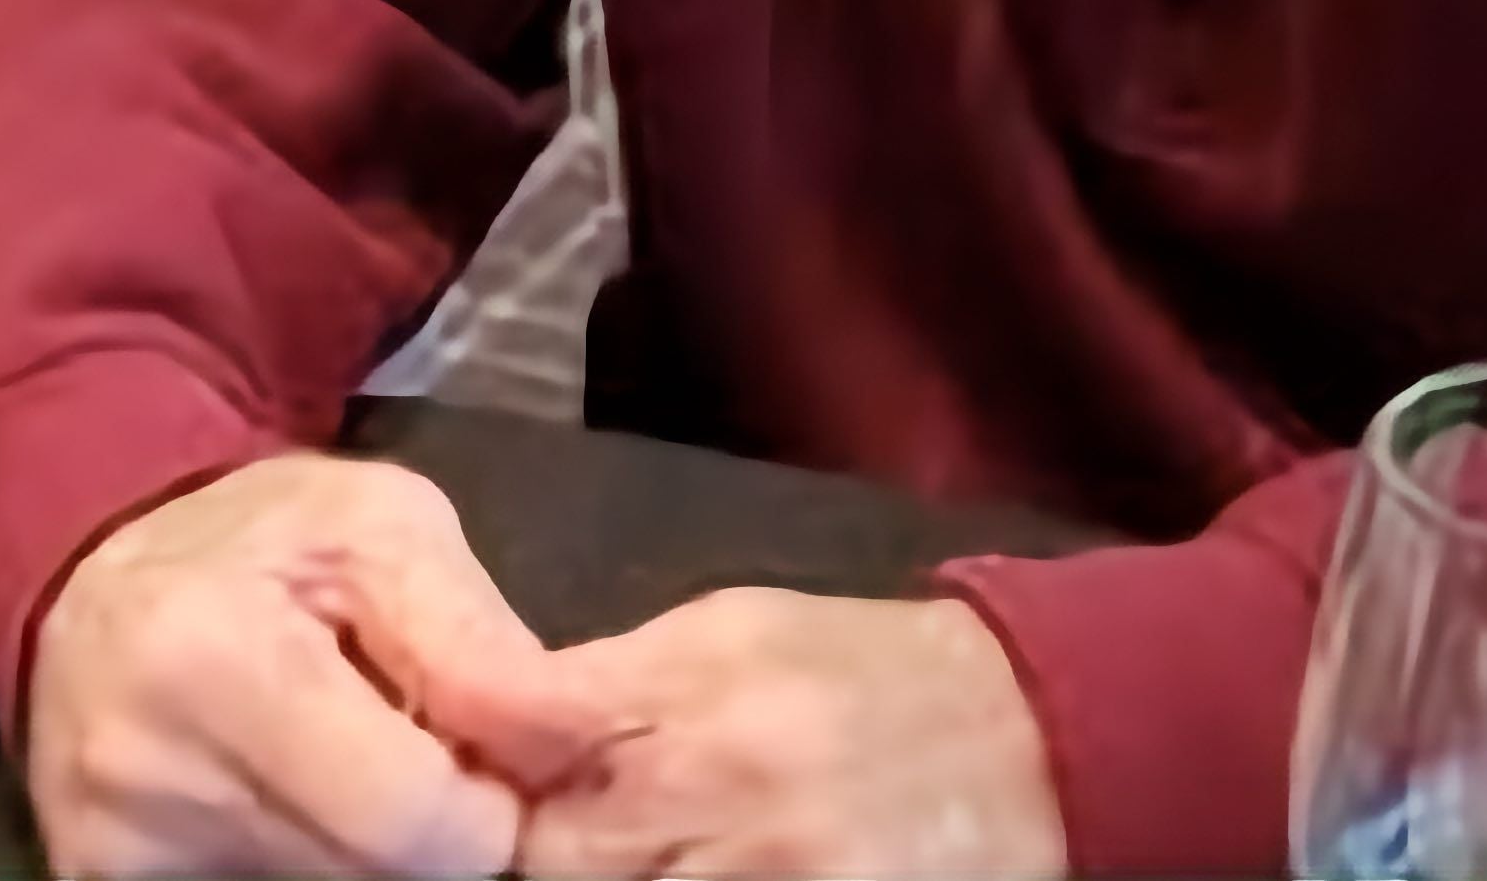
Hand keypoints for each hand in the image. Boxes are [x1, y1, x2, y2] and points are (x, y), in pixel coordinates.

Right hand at [22, 454, 594, 877]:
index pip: (422, 826)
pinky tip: (281, 808)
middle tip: (397, 758)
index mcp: (213, 659)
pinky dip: (299, 869)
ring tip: (336, 775)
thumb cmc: (255, 546)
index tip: (468, 758)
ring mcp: (111, 844)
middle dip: (424, 839)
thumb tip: (567, 749)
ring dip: (363, 857)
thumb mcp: (378, 532)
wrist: (92, 589)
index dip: (482, 805)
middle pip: (380, 880)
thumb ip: (474, 640)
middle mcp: (143, 771)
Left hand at [511, 587, 1064, 877]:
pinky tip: (670, 876)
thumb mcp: (728, 630)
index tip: (455, 758)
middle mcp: (729, 798)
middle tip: (522, 830)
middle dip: (526, 848)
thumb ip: (611, 678)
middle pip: (556, 854)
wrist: (1031, 737)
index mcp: (694, 695)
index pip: (524, 725)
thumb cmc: (858, 670)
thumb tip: (496, 716)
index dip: (469, 747)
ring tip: (604, 854)